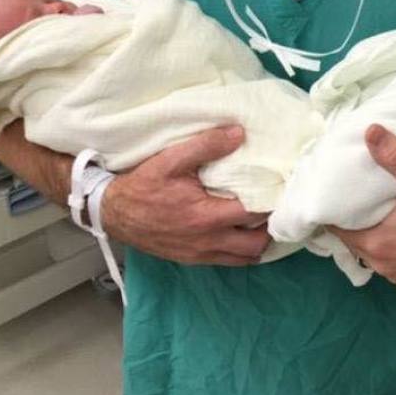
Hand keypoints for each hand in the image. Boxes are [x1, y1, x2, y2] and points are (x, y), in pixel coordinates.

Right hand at [100, 126, 270, 265]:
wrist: (114, 213)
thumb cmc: (144, 185)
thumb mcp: (172, 159)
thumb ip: (207, 145)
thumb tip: (240, 134)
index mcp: (206, 216)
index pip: (254, 214)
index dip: (271, 202)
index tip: (280, 187)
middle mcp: (207, 241)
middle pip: (256, 245)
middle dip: (269, 227)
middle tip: (273, 205)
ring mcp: (200, 255)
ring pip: (244, 259)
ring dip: (256, 241)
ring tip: (260, 220)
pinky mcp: (192, 260)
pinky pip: (227, 261)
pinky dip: (240, 250)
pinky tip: (240, 231)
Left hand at [329, 126, 395, 285]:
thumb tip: (370, 132)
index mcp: (376, 244)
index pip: (335, 225)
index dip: (331, 206)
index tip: (331, 186)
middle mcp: (380, 264)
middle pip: (350, 237)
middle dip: (347, 215)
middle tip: (348, 189)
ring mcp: (395, 274)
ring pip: (367, 249)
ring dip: (365, 230)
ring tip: (366, 203)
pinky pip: (385, 257)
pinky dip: (383, 242)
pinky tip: (390, 224)